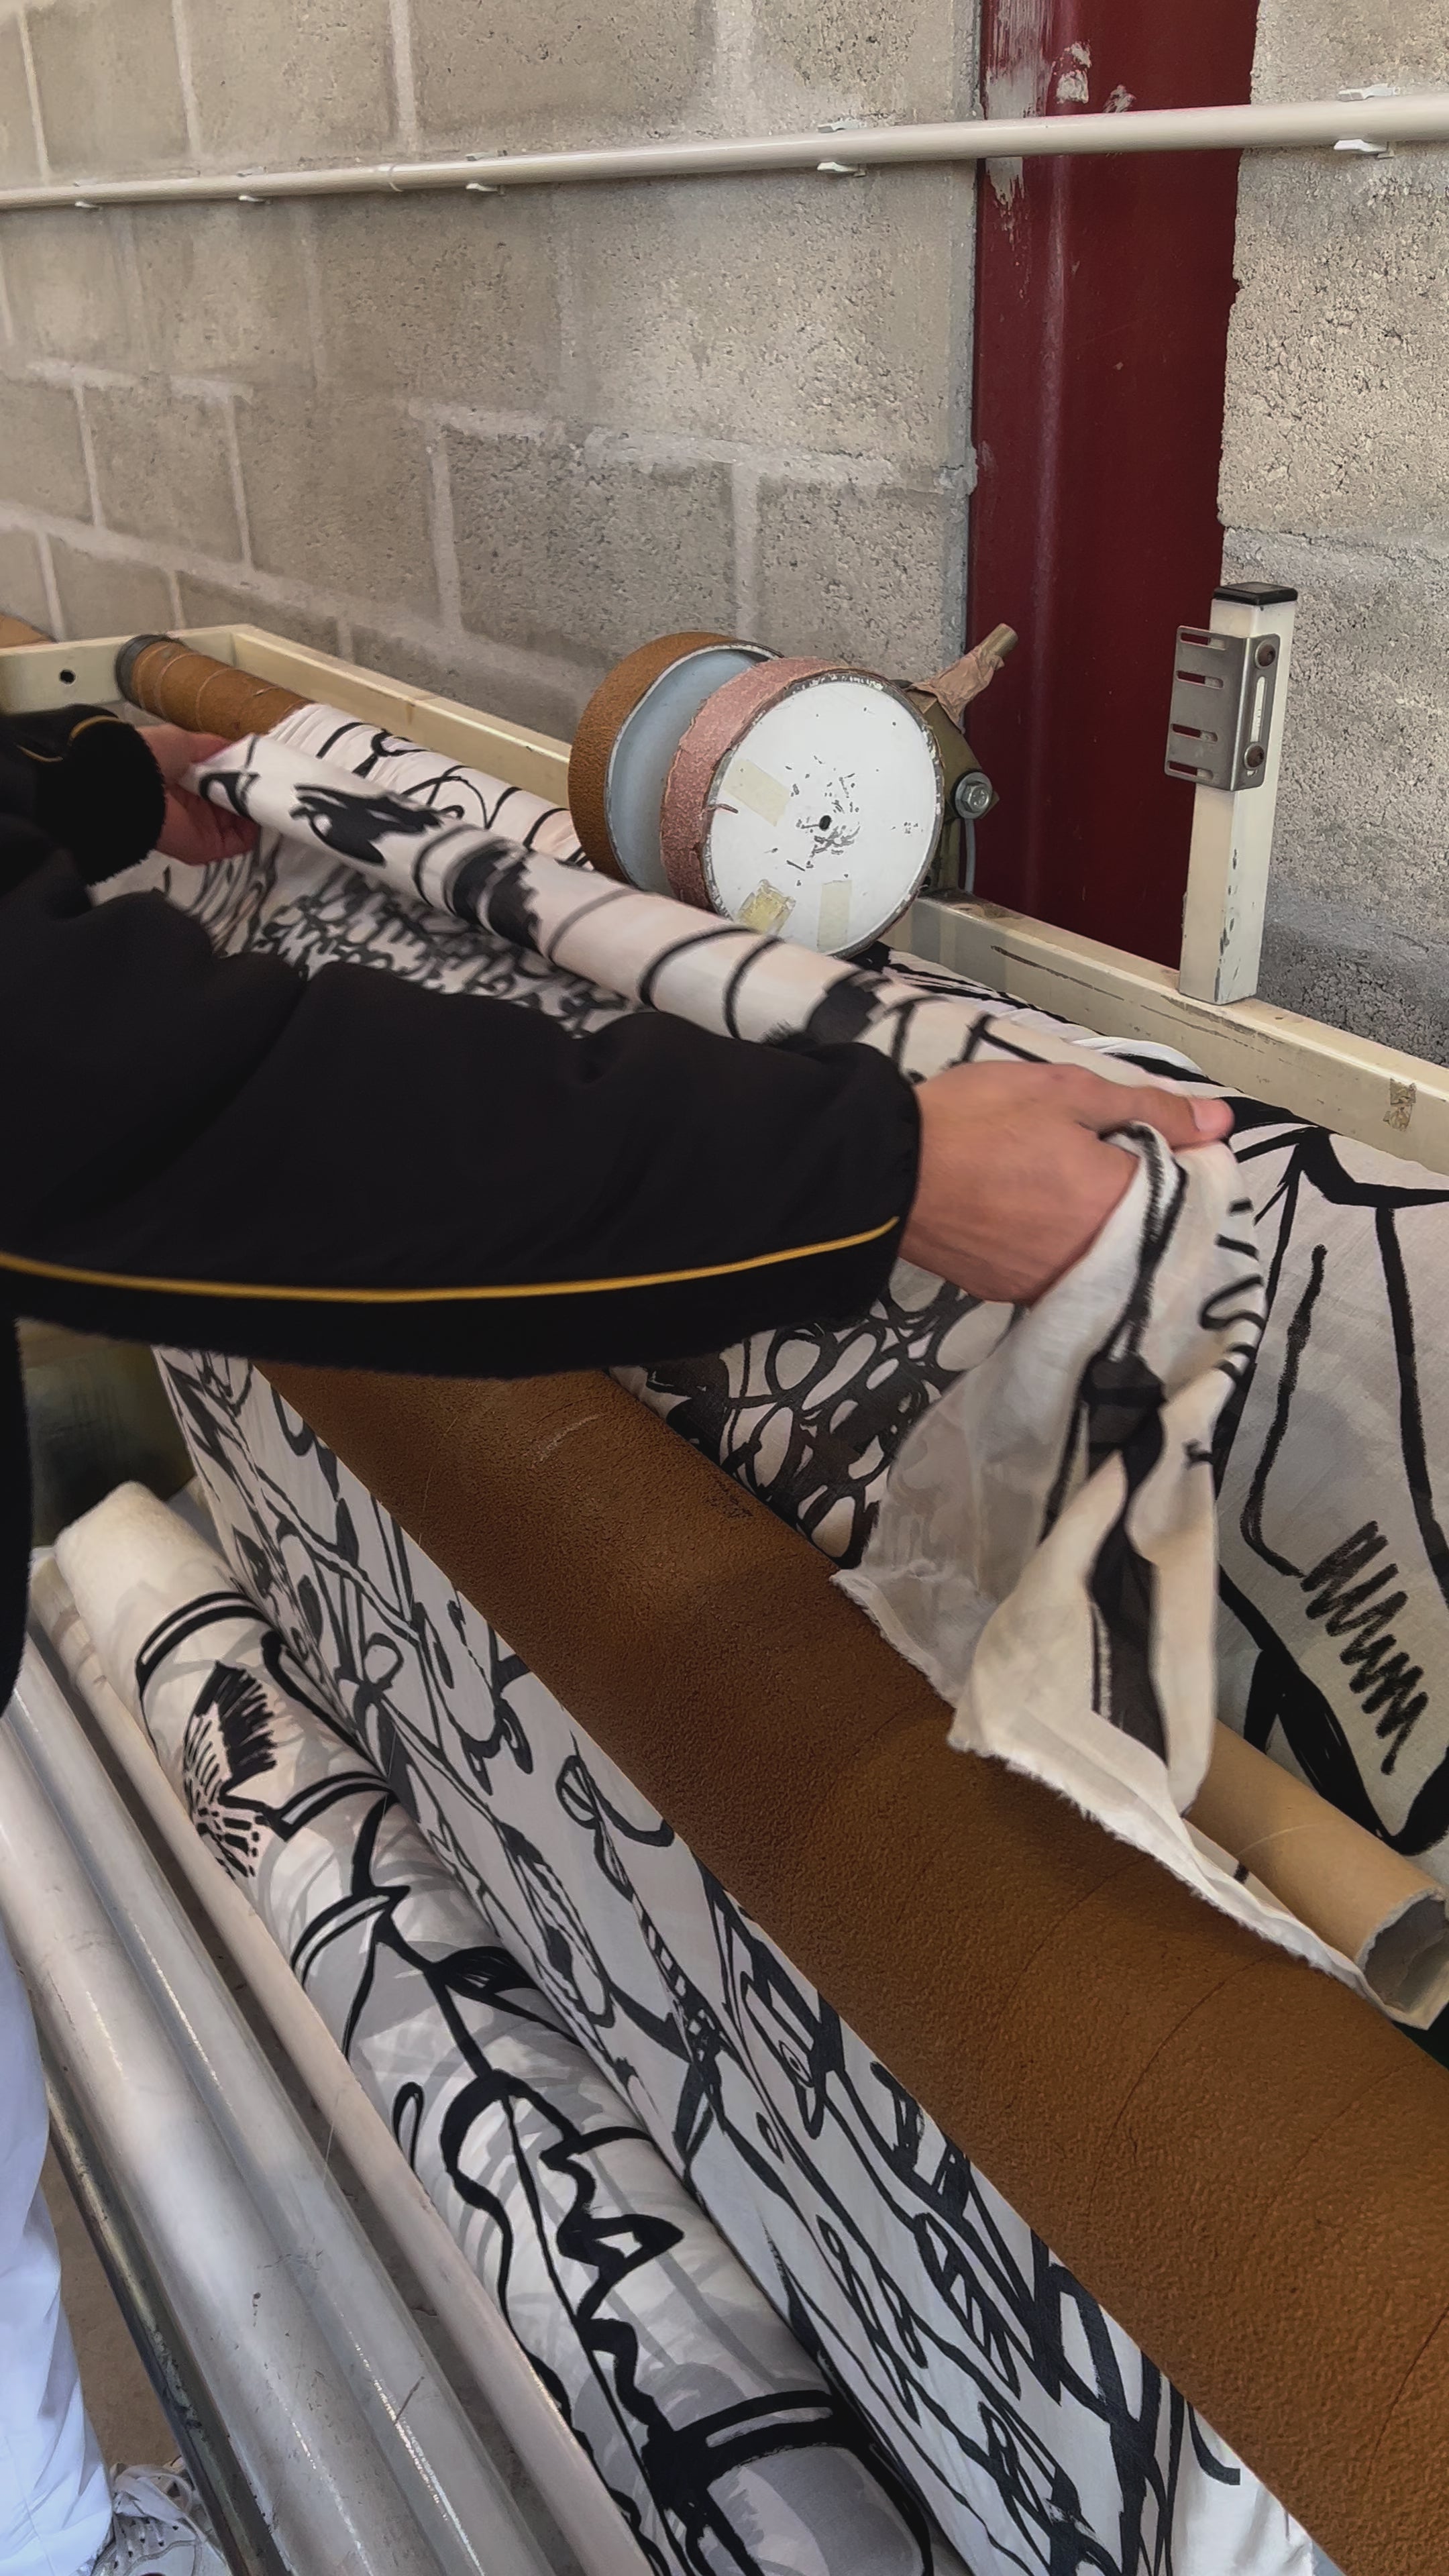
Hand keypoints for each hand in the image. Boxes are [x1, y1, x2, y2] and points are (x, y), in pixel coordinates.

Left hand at [144, 725, 258, 865]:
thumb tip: (236, 748)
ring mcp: (201, 828)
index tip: (259, 766)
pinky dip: (253, 830)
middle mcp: (193, 806)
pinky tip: (260, 811)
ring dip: (256, 810)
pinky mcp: (207, 847)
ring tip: (268, 794)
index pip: (222, 782)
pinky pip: (239, 842)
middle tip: (268, 779)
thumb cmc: (151, 758)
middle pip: (234, 803)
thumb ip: (213, 747)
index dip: (242, 775)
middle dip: (252, 792)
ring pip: (240, 823)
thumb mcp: (184, 741)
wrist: (132, 785)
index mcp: (186, 781)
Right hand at [900, 1060, 1233, 1304]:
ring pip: (1102, 1256)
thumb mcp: (1068, 1092)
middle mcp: (1097, 1259)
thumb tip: (1220, 1122)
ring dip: (1096, 1226)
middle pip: (1146, 1231)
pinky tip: (1029, 1214)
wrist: (887, 1172)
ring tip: (1056, 1184)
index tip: (1147, 1137)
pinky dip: (1057, 1247)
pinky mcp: (1011, 1295)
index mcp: (1121, 1204)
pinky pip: (1057, 1272)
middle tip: (1093, 1155)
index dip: (1175, 1160)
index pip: (1188, 1192)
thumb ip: (1150, 1109)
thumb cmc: (980, 1120)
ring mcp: (1051, 1285)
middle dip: (1134, 1195)